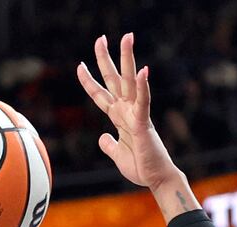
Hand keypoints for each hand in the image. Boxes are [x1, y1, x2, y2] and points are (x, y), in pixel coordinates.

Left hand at [77, 34, 176, 190]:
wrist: (157, 179)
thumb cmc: (141, 168)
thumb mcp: (117, 155)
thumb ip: (109, 145)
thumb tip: (103, 137)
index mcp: (119, 118)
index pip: (100, 95)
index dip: (89, 81)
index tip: (79, 65)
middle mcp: (127, 111)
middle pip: (114, 79)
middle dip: (106, 58)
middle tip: (101, 38)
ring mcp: (136, 114)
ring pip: (130, 82)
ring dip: (128, 59)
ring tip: (127, 38)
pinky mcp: (144, 123)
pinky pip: (143, 102)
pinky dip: (143, 87)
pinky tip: (142, 71)